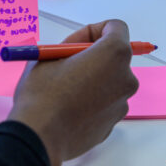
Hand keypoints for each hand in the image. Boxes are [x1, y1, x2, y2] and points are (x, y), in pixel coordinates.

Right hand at [8, 20, 138, 165]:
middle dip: (92, 56)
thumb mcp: (47, 57)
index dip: (93, 31)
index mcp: (113, 54)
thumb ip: (68, 50)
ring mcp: (122, 103)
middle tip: (67, 64)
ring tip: (63, 90)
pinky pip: (103, 104)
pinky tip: (67, 108)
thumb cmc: (42, 94)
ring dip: (91, 80)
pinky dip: (90, 102)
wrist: (39, 137)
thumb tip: (72, 53)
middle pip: (114, 57)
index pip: (116, 28)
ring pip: (108, 82)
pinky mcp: (112, 124)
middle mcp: (126, 78)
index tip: (75, 44)